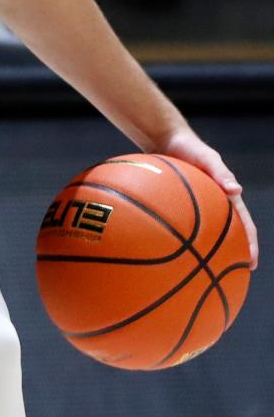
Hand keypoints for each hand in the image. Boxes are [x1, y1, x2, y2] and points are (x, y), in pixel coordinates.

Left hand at [158, 129, 257, 270]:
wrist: (164, 139)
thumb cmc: (189, 147)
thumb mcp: (207, 157)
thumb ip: (220, 172)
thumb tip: (236, 190)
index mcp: (226, 197)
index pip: (244, 225)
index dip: (250, 244)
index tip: (252, 263)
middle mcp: (213, 205)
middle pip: (225, 236)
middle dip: (231, 256)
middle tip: (232, 277)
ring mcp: (195, 207)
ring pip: (202, 235)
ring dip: (204, 253)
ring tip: (201, 273)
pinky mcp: (176, 206)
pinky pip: (177, 226)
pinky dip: (176, 239)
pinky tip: (166, 254)